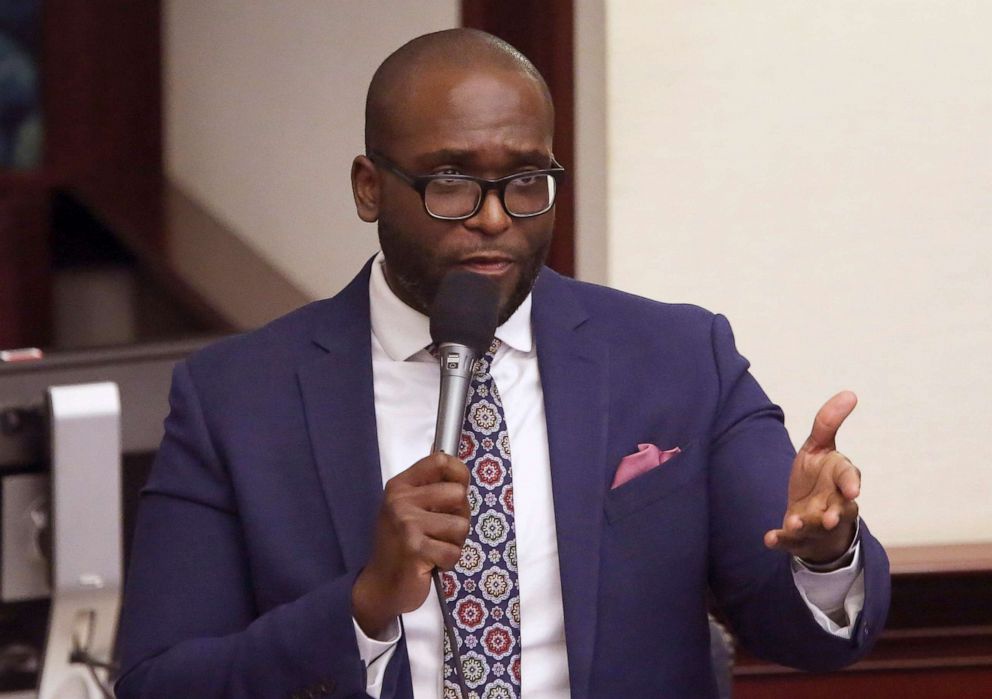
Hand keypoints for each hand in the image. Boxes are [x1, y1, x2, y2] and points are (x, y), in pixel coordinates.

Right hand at [352, 452, 470, 637]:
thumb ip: (431, 492)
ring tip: (434, 548)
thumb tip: (464, 482)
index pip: (440, 461)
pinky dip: (448, 562)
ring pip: (461, 525)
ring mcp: (407, 525)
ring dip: (454, 543)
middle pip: (458, 494)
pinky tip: (430, 563)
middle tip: (441, 532)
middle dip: (460, 517)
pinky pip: (454, 552)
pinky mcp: (415, 549)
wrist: (380, 586)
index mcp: (400, 486)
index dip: (460, 473)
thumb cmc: (400, 547)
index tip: (460, 489)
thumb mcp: (408, 510)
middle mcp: (400, 500)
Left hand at [764, 391, 861, 564]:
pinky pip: (788, 541)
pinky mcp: (797, 538)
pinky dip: (779, 540)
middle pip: (837, 511)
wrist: (814, 518)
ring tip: (795, 523)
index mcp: (839, 481)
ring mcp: (815, 524)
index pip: (848, 480)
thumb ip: (828, 424)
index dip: (850, 484)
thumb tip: (850, 393)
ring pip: (814, 527)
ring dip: (805, 525)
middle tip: (830, 519)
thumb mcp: (820, 448)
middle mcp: (832, 505)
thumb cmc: (819, 478)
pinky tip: (768, 538)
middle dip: (834, 514)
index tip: (852, 490)